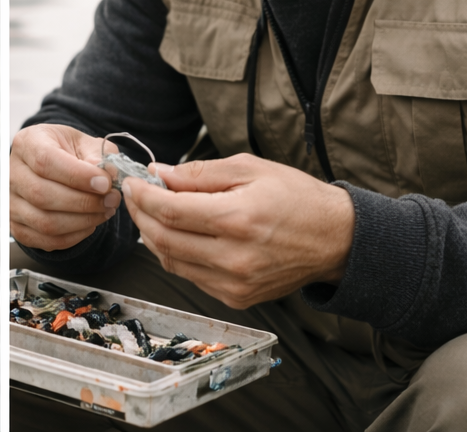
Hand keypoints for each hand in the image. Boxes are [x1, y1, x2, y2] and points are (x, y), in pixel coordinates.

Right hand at [10, 124, 121, 250]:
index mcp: (26, 143)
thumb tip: (109, 174)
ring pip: (45, 222)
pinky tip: (91, 222)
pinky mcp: (18, 227)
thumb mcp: (86, 142)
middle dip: (84, 201)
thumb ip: (99, 155)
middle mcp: (12, 173)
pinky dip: (75, 236)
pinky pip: (47, 241)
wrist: (54, 165)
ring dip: (82, 221)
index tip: (105, 183)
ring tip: (105, 210)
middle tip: (112, 199)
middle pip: (42, 195)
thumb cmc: (69, 151)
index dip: (77, 175)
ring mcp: (11, 203)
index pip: (45, 161)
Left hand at [121, 153, 355, 308]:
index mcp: (238, 219)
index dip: (142, 195)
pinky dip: (174, 253)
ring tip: (148, 212)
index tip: (131, 181)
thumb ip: (200, 173)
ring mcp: (235, 283)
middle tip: (133, 195)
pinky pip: (190, 276)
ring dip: (151, 235)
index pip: (170, 211)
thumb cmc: (295, 197)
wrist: (336, 239)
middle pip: (163, 239)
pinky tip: (172, 233)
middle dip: (139, 215)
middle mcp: (235, 257)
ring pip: (172, 261)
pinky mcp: (237, 298)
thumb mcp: (249, 168)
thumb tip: (159, 173)